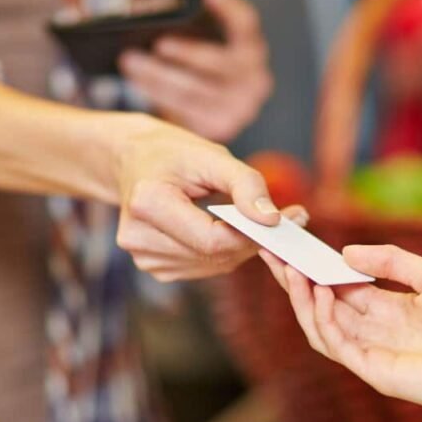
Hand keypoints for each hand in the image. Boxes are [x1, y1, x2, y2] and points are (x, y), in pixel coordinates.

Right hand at [113, 115, 306, 282]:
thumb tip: (272, 219)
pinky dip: (223, 252)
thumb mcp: (211, 156)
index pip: (211, 239)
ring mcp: (144, 257)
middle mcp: (139, 237)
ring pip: (213, 265)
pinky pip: (204, 267)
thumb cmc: (174, 154)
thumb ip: (245, 185)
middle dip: (252, 239)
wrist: (134, 161)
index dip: (250, 234)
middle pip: (214, 255)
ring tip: (253, 220)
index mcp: (147, 204)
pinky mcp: (154, 266)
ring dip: (240, 246)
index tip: (283, 219)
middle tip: (286, 218)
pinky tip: (225, 230)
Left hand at [119, 0, 273, 142]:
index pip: (247, 24)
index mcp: (254, 50)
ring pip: (195, 91)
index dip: (230, 8)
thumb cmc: (209, 70)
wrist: (219, 110)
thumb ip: (197, 26)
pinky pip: (184, 110)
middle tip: (159, 44)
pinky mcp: (220, 128)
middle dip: (187, 53)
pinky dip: (158, 95)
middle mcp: (255, 80)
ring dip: (158, 76)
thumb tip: (168, 7)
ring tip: (131, 62)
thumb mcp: (210, 43)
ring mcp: (240, 108)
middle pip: (220, 64)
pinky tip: (140, 82)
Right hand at [260, 244, 421, 417]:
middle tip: (274, 255)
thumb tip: (344, 254)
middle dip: (296, 282)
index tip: (293, 246)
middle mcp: (374, 331)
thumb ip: (389, 261)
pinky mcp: (374, 371)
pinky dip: (323, 319)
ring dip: (302, 301)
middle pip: (322, 306)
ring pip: (321, 327)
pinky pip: (337, 345)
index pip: (339, 287)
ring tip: (293, 272)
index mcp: (388, 309)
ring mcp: (372, 353)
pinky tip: (320, 292)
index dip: (315, 269)